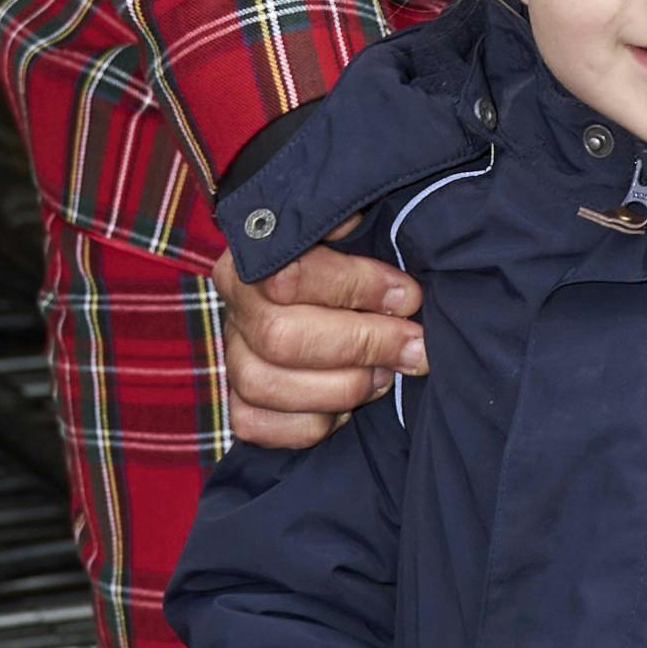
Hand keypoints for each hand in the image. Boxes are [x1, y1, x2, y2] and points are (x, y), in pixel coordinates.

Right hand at [222, 237, 425, 448]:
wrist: (325, 292)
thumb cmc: (348, 259)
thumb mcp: (353, 229)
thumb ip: (350, 222)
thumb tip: (353, 220)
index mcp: (254, 260)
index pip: (291, 276)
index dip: (357, 287)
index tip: (409, 296)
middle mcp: (235, 309)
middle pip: (281, 338)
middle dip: (362, 344)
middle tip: (413, 347)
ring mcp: (233, 359)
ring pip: (265, 386)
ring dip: (340, 387)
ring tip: (385, 376)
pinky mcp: (240, 405)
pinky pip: (258, 427)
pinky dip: (310, 424)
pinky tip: (346, 409)